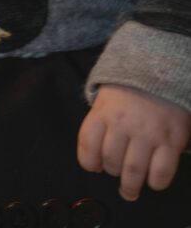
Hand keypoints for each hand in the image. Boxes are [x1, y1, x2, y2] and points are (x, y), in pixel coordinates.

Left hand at [77, 84, 190, 200]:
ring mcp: (148, 132)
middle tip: (118, 173)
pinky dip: (155, 183)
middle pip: (111, 162)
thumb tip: (95, 160)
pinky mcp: (171, 140)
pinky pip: (161, 173)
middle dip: (113, 172)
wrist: (162, 70)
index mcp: (104, 111)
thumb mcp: (107, 99)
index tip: (94, 167)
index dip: (89, 162)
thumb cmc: (130, 90)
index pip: (87, 144)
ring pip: (133, 171)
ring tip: (130, 189)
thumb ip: (99, 124)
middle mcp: (123, 122)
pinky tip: (153, 180)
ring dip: (131, 186)